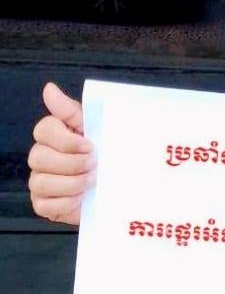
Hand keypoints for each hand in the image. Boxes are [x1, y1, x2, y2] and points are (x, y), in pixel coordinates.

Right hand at [28, 82, 93, 225]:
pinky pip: (46, 205)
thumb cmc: (103, 154)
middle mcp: (41, 157)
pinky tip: (82, 197)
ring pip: (41, 182)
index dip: (66, 140)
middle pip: (40, 157)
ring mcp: (40, 181)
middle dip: (72, 163)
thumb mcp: (94, 128)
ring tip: (92, 181)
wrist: (116, 187)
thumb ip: (71, 110)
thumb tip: (49, 88)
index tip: (90, 144)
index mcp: (53, 136)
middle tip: (94, 164)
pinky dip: (68, 202)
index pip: (43, 130)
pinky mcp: (43, 204)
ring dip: (72, 183)